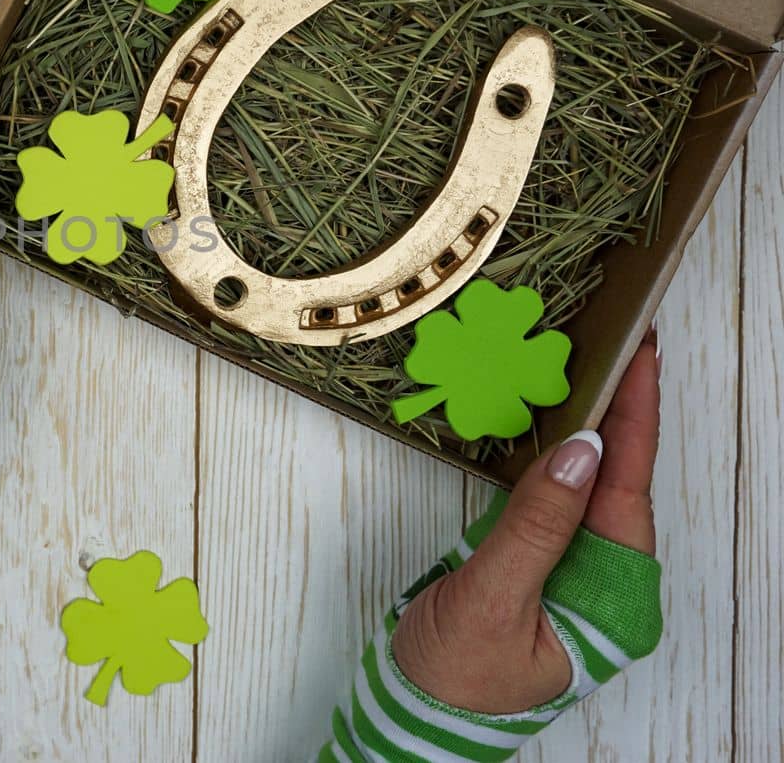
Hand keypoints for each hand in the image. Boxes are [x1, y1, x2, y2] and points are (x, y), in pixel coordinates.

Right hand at [392, 329, 661, 711]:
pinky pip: (557, 503)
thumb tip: (579, 452)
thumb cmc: (453, 676)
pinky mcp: (544, 568)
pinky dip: (554, 459)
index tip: (642, 356)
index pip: (630, 490)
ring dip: (588, 429)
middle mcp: (608, 586)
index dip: (636, 418)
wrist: (414, 717)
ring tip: (590, 367)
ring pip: (589, 487)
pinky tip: (552, 424)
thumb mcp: (492, 600)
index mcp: (615, 601)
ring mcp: (576, 576)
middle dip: (619, 409)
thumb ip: (536, 527)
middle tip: (616, 340)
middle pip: (619, 481)